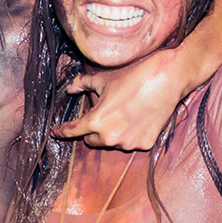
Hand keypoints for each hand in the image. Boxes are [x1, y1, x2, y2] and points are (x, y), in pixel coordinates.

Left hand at [55, 49, 189, 149]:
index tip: (55, 132)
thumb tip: (69, 89)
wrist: (166, 80)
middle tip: (101, 115)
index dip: (62, 131)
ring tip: (123, 114)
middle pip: (91, 140)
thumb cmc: (132, 78)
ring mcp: (128, 143)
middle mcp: (110, 136)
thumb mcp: (103, 79)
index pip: (72, 130)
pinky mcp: (144, 145)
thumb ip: (82, 85)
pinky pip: (130, 143)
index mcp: (96, 121)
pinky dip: (130, 135)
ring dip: (111, 133)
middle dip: (92, 130)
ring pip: (111, 142)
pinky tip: (137, 119)